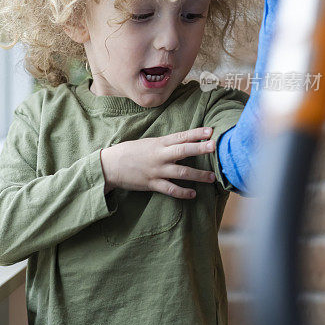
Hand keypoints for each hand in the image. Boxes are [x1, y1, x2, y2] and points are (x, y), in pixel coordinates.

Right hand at [100, 127, 216, 198]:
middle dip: (200, 148)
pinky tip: (192, 194)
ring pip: (181, 172)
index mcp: (158, 143)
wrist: (109, 166)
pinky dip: (182, 192)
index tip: (210, 131)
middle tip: (215, 146)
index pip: (181, 136)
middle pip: (183, 151)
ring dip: (198, 175)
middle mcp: (159, 156)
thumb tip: (183, 142)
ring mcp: (156, 170)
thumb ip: (164, 144)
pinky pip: (170, 189)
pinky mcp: (151, 184)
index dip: (196, 133)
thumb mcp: (147, 143)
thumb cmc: (129, 152)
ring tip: (211, 177)